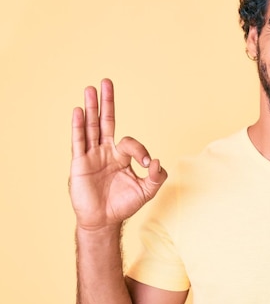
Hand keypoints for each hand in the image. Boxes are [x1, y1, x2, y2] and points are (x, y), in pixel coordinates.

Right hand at [69, 78, 166, 230]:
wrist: (103, 221)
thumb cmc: (124, 205)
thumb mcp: (147, 191)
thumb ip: (156, 177)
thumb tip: (158, 161)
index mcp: (122, 155)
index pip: (130, 142)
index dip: (141, 150)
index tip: (148, 162)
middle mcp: (106, 151)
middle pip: (106, 121)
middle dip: (107, 102)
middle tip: (106, 81)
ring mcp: (92, 155)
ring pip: (91, 127)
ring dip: (91, 108)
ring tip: (90, 89)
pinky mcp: (80, 163)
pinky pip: (79, 142)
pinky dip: (79, 126)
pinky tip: (79, 111)